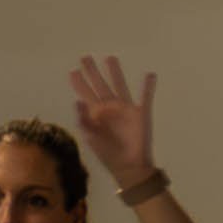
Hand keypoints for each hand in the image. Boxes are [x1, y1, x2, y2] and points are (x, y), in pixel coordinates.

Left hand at [70, 54, 159, 188]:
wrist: (127, 165)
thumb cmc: (106, 152)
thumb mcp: (90, 137)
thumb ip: (83, 120)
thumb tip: (76, 102)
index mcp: (94, 113)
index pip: (85, 94)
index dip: (78, 83)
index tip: (73, 71)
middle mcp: (108, 107)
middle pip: (99, 85)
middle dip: (92, 71)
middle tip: (85, 57)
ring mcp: (125, 109)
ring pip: (119, 85)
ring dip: (115, 72)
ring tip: (110, 58)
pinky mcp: (140, 114)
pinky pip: (145, 97)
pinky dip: (147, 86)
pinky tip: (149, 74)